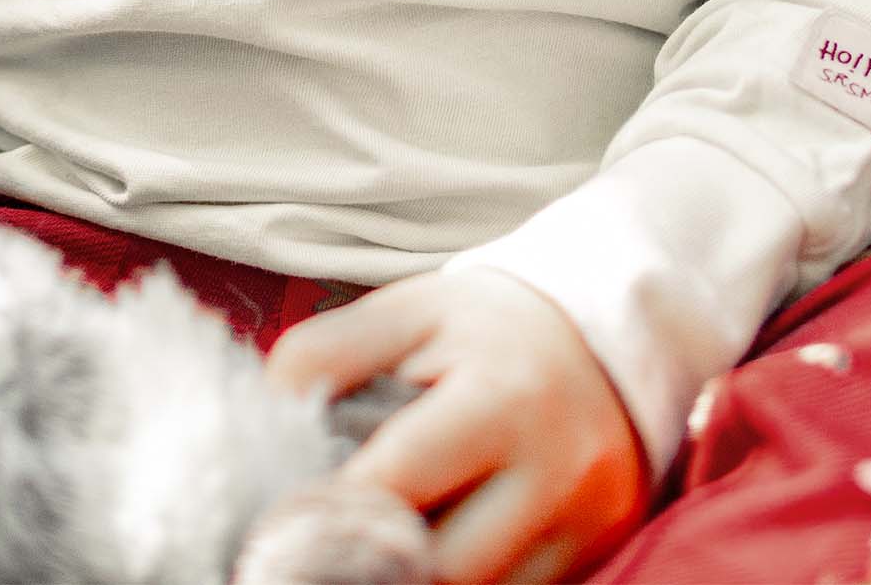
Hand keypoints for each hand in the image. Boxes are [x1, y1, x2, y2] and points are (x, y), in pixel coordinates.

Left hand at [264, 268, 648, 584]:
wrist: (605, 340)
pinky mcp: (592, 557)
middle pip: (440, 568)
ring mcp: (583, 526)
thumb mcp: (408, 312)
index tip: (282, 520)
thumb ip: (325, 354)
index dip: (328, 511)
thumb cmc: (488, 329)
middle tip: (322, 547)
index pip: (396, 484)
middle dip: (371, 564)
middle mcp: (557, 472)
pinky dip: (461, 581)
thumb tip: (265, 420)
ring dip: (415, 579)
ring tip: (373, 548)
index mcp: (505, 398)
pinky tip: (426, 553)